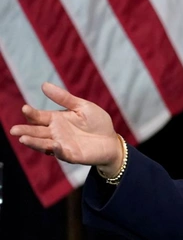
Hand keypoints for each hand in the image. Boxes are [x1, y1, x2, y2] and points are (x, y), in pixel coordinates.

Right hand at [9, 82, 123, 174]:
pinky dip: (56, 149)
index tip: (25, 108)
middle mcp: (55, 133)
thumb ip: (64, 98)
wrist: (111, 140)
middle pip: (37, 132)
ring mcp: (62, 145)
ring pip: (44, 144)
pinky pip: (61, 153)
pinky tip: (52, 145)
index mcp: (56, 119)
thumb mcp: (82, 106)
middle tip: (14, 130)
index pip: (39, 117)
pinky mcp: (71, 155)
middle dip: (25, 130)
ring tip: (23, 138)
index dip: (32, 113)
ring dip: (34, 142)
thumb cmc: (96, 122)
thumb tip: (44, 85)